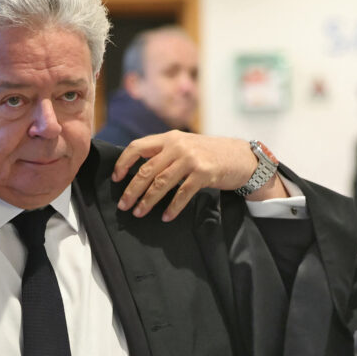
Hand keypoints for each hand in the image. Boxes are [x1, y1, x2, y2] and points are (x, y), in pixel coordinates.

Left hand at [112, 131, 285, 220]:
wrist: (241, 157)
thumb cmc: (209, 155)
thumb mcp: (185, 146)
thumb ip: (164, 154)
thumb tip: (138, 172)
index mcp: (169, 138)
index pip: (137, 147)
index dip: (123, 162)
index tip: (115, 179)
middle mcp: (178, 146)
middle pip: (146, 169)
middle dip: (132, 189)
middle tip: (123, 205)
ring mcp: (191, 159)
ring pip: (161, 183)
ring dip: (147, 201)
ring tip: (139, 213)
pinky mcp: (204, 173)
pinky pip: (182, 193)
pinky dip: (172, 207)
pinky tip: (166, 217)